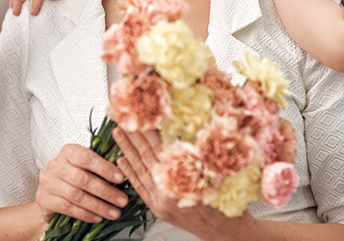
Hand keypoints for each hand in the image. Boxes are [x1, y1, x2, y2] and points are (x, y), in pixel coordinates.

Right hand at [35, 143, 128, 224]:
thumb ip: (102, 165)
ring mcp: (48, 182)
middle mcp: (56, 165)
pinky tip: (98, 217)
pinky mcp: (43, 199)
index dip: (104, 168)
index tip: (121, 178)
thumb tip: (125, 168)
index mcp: (69, 152)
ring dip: (98, 206)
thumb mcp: (86, 167)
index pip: (86, 157)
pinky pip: (67, 208)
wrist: (51, 193)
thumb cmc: (73, 177)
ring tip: (114, 213)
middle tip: (122, 201)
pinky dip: (85, 214)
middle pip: (83, 179)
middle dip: (106, 191)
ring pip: (76, 195)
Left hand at [113, 128, 228, 235]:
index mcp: (181, 179)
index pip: (160, 148)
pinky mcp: (157, 208)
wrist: (225, 232)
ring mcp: (159, 201)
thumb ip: (198, 153)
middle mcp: (167, 190)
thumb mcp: (217, 173)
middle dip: (134, 137)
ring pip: (140, 170)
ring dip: (127, 150)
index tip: (141, 115)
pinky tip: (121, 161)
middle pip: (146, 157)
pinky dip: (130, 173)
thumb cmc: (226, 204)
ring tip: (117, 135)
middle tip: (122, 119)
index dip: (149, 130)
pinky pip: (139, 187)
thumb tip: (186, 127)